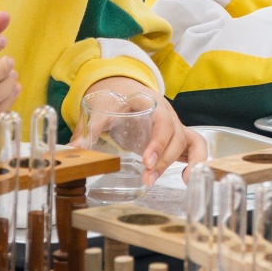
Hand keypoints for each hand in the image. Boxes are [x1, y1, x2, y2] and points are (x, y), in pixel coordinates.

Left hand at [82, 78, 205, 183]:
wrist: (125, 89)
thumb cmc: (115, 99)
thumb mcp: (101, 109)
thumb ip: (89, 128)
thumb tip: (73, 148)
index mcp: (152, 103)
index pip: (163, 122)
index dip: (158, 142)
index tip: (146, 160)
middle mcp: (169, 114)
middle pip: (176, 136)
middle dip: (164, 160)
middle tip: (147, 178)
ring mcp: (175, 125)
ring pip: (189, 142)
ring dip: (182, 163)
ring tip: (174, 181)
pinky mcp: (177, 137)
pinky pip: (195, 147)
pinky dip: (198, 161)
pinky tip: (187, 178)